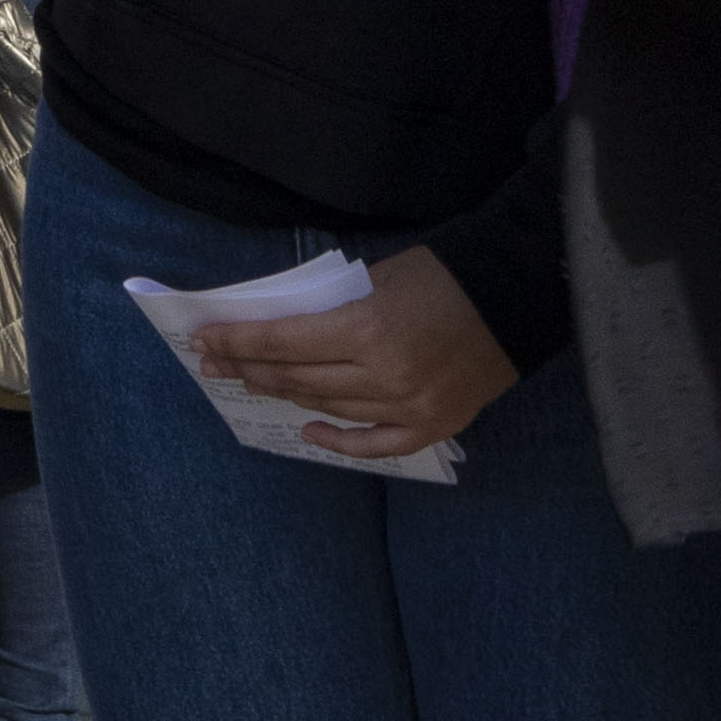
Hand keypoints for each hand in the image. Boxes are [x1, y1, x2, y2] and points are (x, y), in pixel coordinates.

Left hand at [188, 246, 518, 463]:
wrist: (517, 297)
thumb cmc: (442, 276)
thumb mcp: (376, 278)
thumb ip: (330, 309)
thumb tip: (280, 328)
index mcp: (367, 332)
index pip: (282, 343)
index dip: (237, 342)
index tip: (203, 339)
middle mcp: (384, 378)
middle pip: (297, 378)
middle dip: (247, 368)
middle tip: (213, 362)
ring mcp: (410, 408)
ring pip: (329, 407)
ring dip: (284, 394)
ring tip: (252, 381)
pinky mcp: (434, 426)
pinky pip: (375, 445)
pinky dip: (338, 440)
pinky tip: (307, 428)